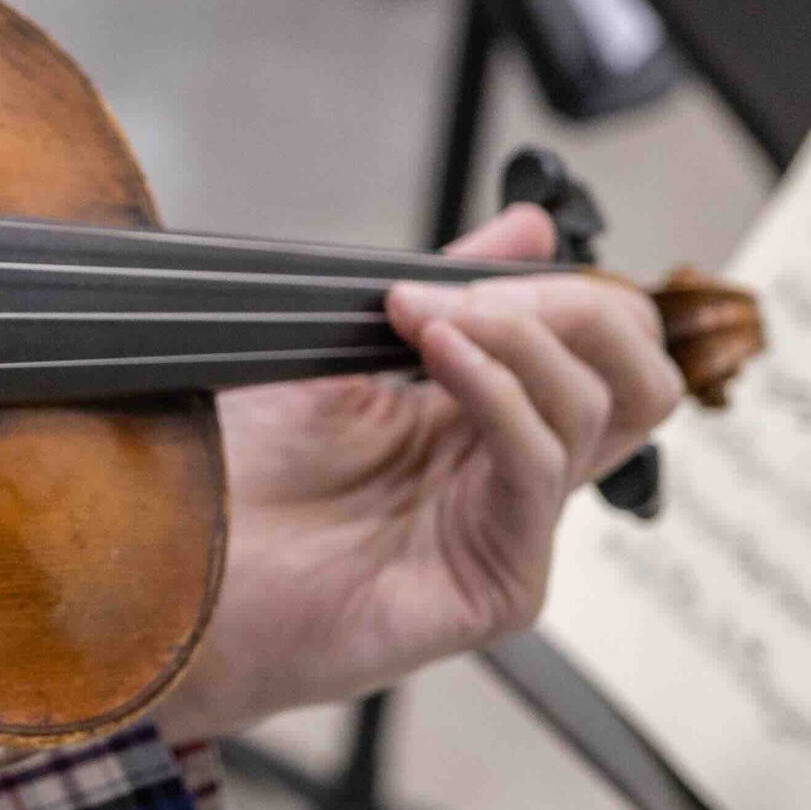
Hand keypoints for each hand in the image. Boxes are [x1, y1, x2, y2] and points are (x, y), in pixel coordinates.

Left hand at [157, 203, 684, 741]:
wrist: (171, 574)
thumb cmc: (234, 485)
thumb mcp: (341, 353)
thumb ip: (446, 293)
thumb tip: (532, 224)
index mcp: (488, 426)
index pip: (602, 346)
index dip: (555, 290)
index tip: (453, 273)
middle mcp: (512, 481)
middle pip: (638, 375)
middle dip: (569, 307)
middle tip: (469, 295)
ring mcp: (513, 535)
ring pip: (606, 408)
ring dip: (517, 337)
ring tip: (426, 319)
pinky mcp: (500, 586)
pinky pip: (538, 467)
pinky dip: (499, 393)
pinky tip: (441, 356)